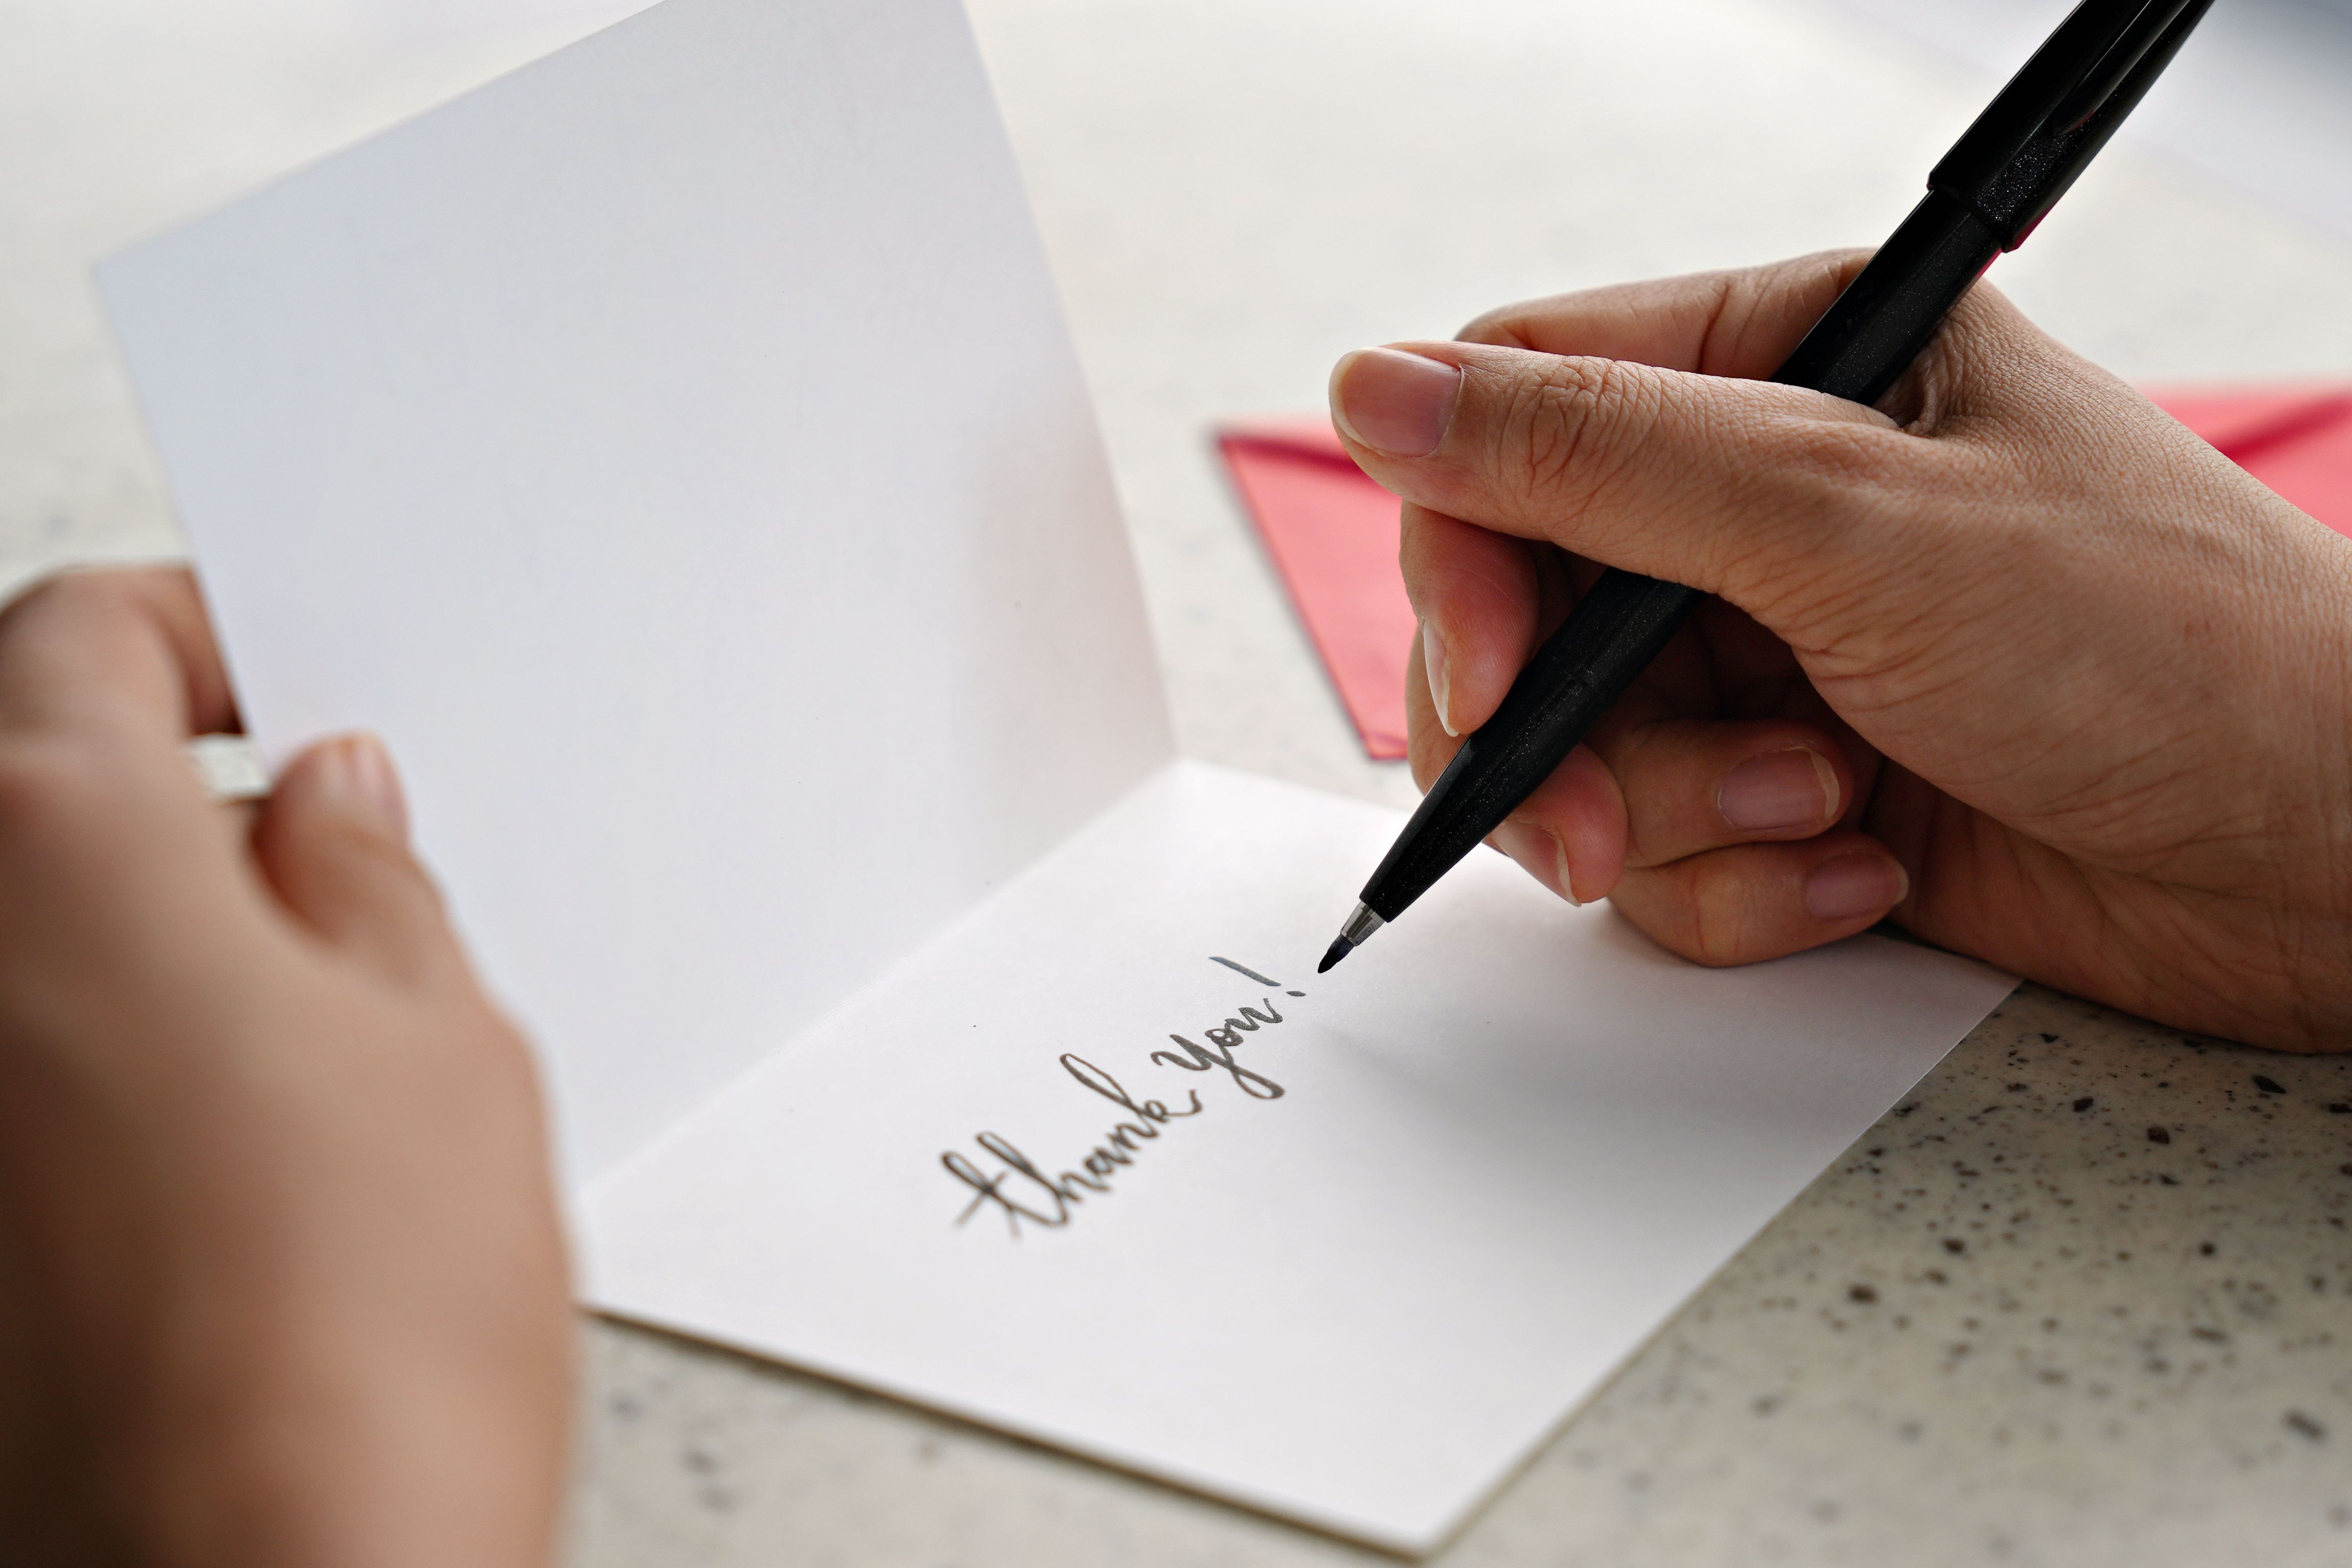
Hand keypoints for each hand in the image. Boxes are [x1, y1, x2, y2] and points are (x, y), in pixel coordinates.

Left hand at [0, 570, 570, 1564]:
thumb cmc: (366, 1341)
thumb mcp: (446, 1041)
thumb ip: (368, 882)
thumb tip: (323, 809)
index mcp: (57, 855)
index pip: (82, 634)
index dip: (194, 634)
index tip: (264, 682)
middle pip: (26, 791)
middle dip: (170, 800)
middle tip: (323, 862)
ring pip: (29, 951)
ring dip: (144, 947)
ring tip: (310, 1040)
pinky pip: (25, 1081)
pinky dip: (104, 1072)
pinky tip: (243, 1159)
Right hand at [1328, 254, 2351, 1051]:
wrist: (2331, 861)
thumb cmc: (2165, 647)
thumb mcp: (1850, 521)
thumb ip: (1595, 456)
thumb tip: (1373, 385)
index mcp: (1786, 362)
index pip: (1519, 413)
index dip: (1464, 552)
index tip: (1486, 677)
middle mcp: (1765, 504)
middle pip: (1519, 608)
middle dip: (1557, 738)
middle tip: (1606, 826)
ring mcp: (1777, 651)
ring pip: (1580, 752)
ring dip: (1671, 821)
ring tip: (1814, 822)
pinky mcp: (1794, 784)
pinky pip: (1664, 852)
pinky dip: (1740, 888)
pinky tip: (1861, 876)